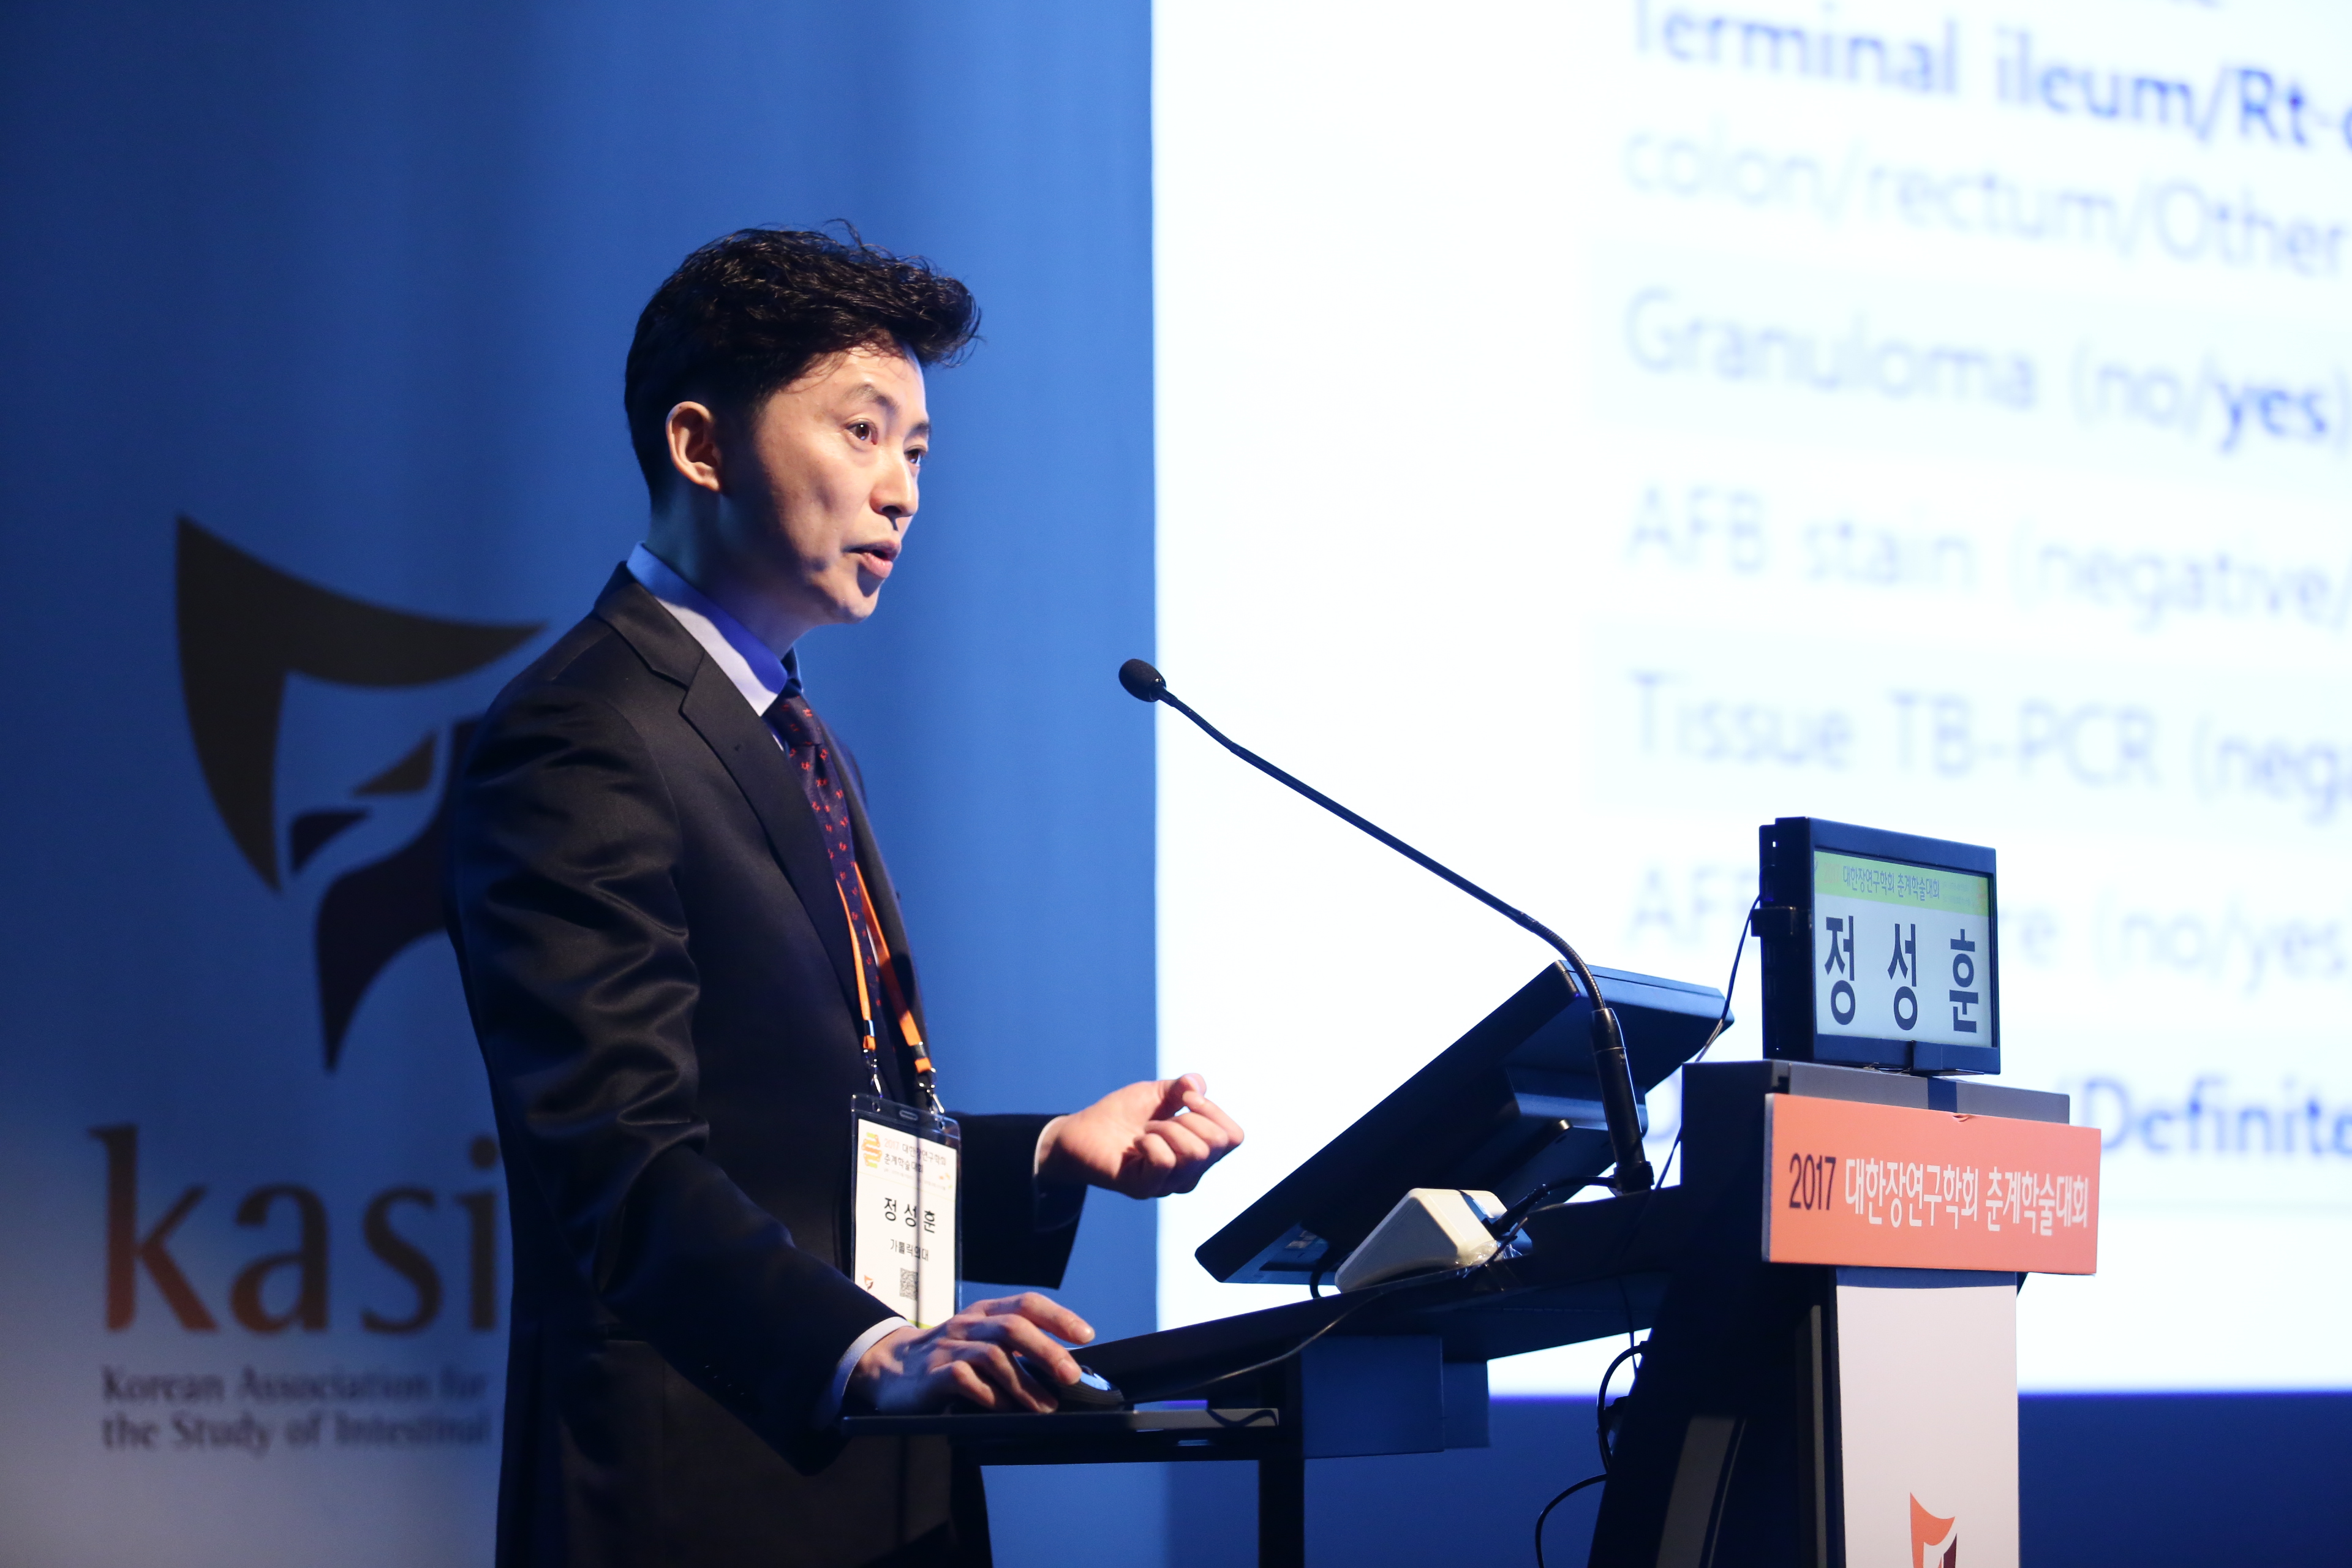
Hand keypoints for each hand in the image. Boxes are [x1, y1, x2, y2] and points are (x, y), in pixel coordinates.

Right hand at [849, 1293, 1094, 1413]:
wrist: (888, 1367)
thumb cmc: (945, 1356)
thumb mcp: (979, 1339)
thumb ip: (1013, 1346)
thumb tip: (1062, 1367)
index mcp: (984, 1312)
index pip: (1027, 1303)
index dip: (1058, 1317)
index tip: (1085, 1336)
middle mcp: (968, 1324)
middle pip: (1013, 1328)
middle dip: (1047, 1351)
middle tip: (1070, 1376)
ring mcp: (949, 1348)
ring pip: (993, 1356)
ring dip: (1024, 1383)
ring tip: (1045, 1406)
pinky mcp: (933, 1375)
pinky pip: (965, 1381)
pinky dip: (989, 1396)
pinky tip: (1003, 1409)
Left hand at [1035, 1074, 1243, 1198]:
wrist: (1081, 1131)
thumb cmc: (1122, 1115)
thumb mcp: (1156, 1093)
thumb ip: (1182, 1088)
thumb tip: (1197, 1085)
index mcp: (1200, 1152)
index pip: (1233, 1137)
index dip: (1214, 1110)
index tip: (1187, 1096)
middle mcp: (1190, 1174)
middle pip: (1216, 1143)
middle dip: (1187, 1118)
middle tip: (1158, 1119)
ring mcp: (1168, 1184)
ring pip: (1194, 1153)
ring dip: (1167, 1128)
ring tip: (1147, 1130)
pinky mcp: (1144, 1188)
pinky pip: (1165, 1161)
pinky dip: (1151, 1141)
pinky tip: (1137, 1143)